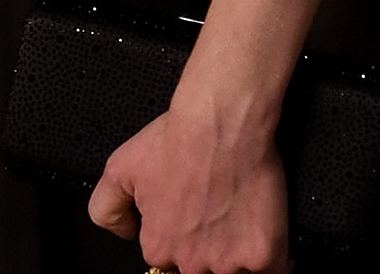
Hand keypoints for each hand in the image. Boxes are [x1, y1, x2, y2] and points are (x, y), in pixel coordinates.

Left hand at [88, 94, 289, 273]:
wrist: (222, 122)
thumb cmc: (177, 139)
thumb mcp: (120, 168)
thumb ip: (108, 209)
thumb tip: (125, 233)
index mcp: (159, 246)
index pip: (169, 263)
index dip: (182, 242)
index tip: (193, 227)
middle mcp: (191, 262)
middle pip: (202, 271)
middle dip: (209, 251)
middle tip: (218, 221)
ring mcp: (228, 262)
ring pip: (234, 273)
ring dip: (238, 256)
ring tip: (241, 227)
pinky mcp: (262, 256)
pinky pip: (271, 271)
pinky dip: (271, 260)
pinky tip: (265, 239)